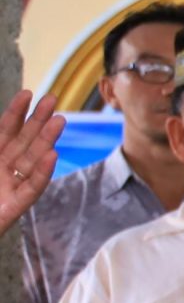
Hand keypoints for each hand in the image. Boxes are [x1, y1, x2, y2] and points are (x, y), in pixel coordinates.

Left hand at [0, 90, 63, 232]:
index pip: (4, 131)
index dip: (15, 113)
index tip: (28, 94)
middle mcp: (1, 171)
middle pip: (23, 142)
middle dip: (37, 120)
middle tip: (53, 99)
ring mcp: (9, 188)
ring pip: (31, 160)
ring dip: (46, 140)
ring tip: (59, 121)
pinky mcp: (14, 208)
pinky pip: (31, 188)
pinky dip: (42, 173)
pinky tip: (52, 156)